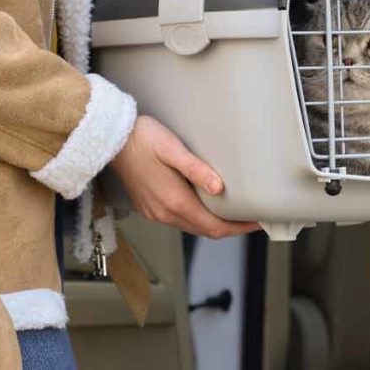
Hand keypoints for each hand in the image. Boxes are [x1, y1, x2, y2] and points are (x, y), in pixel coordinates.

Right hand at [110, 115, 258, 238]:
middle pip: (206, 231)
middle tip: (253, 218)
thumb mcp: (173, 149)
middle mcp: (165, 212)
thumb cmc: (142, 138)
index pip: (214, 226)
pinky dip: (199, 219)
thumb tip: (219, 188)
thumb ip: (197, 169)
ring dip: (215, 224)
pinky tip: (207, 207)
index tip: (258, 222)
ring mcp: (156, 212)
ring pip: (193, 227)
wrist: (111, 140)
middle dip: (231, 228)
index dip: (239, 227)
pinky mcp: (150, 207)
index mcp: (174, 201)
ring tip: (235, 213)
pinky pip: (180, 221)